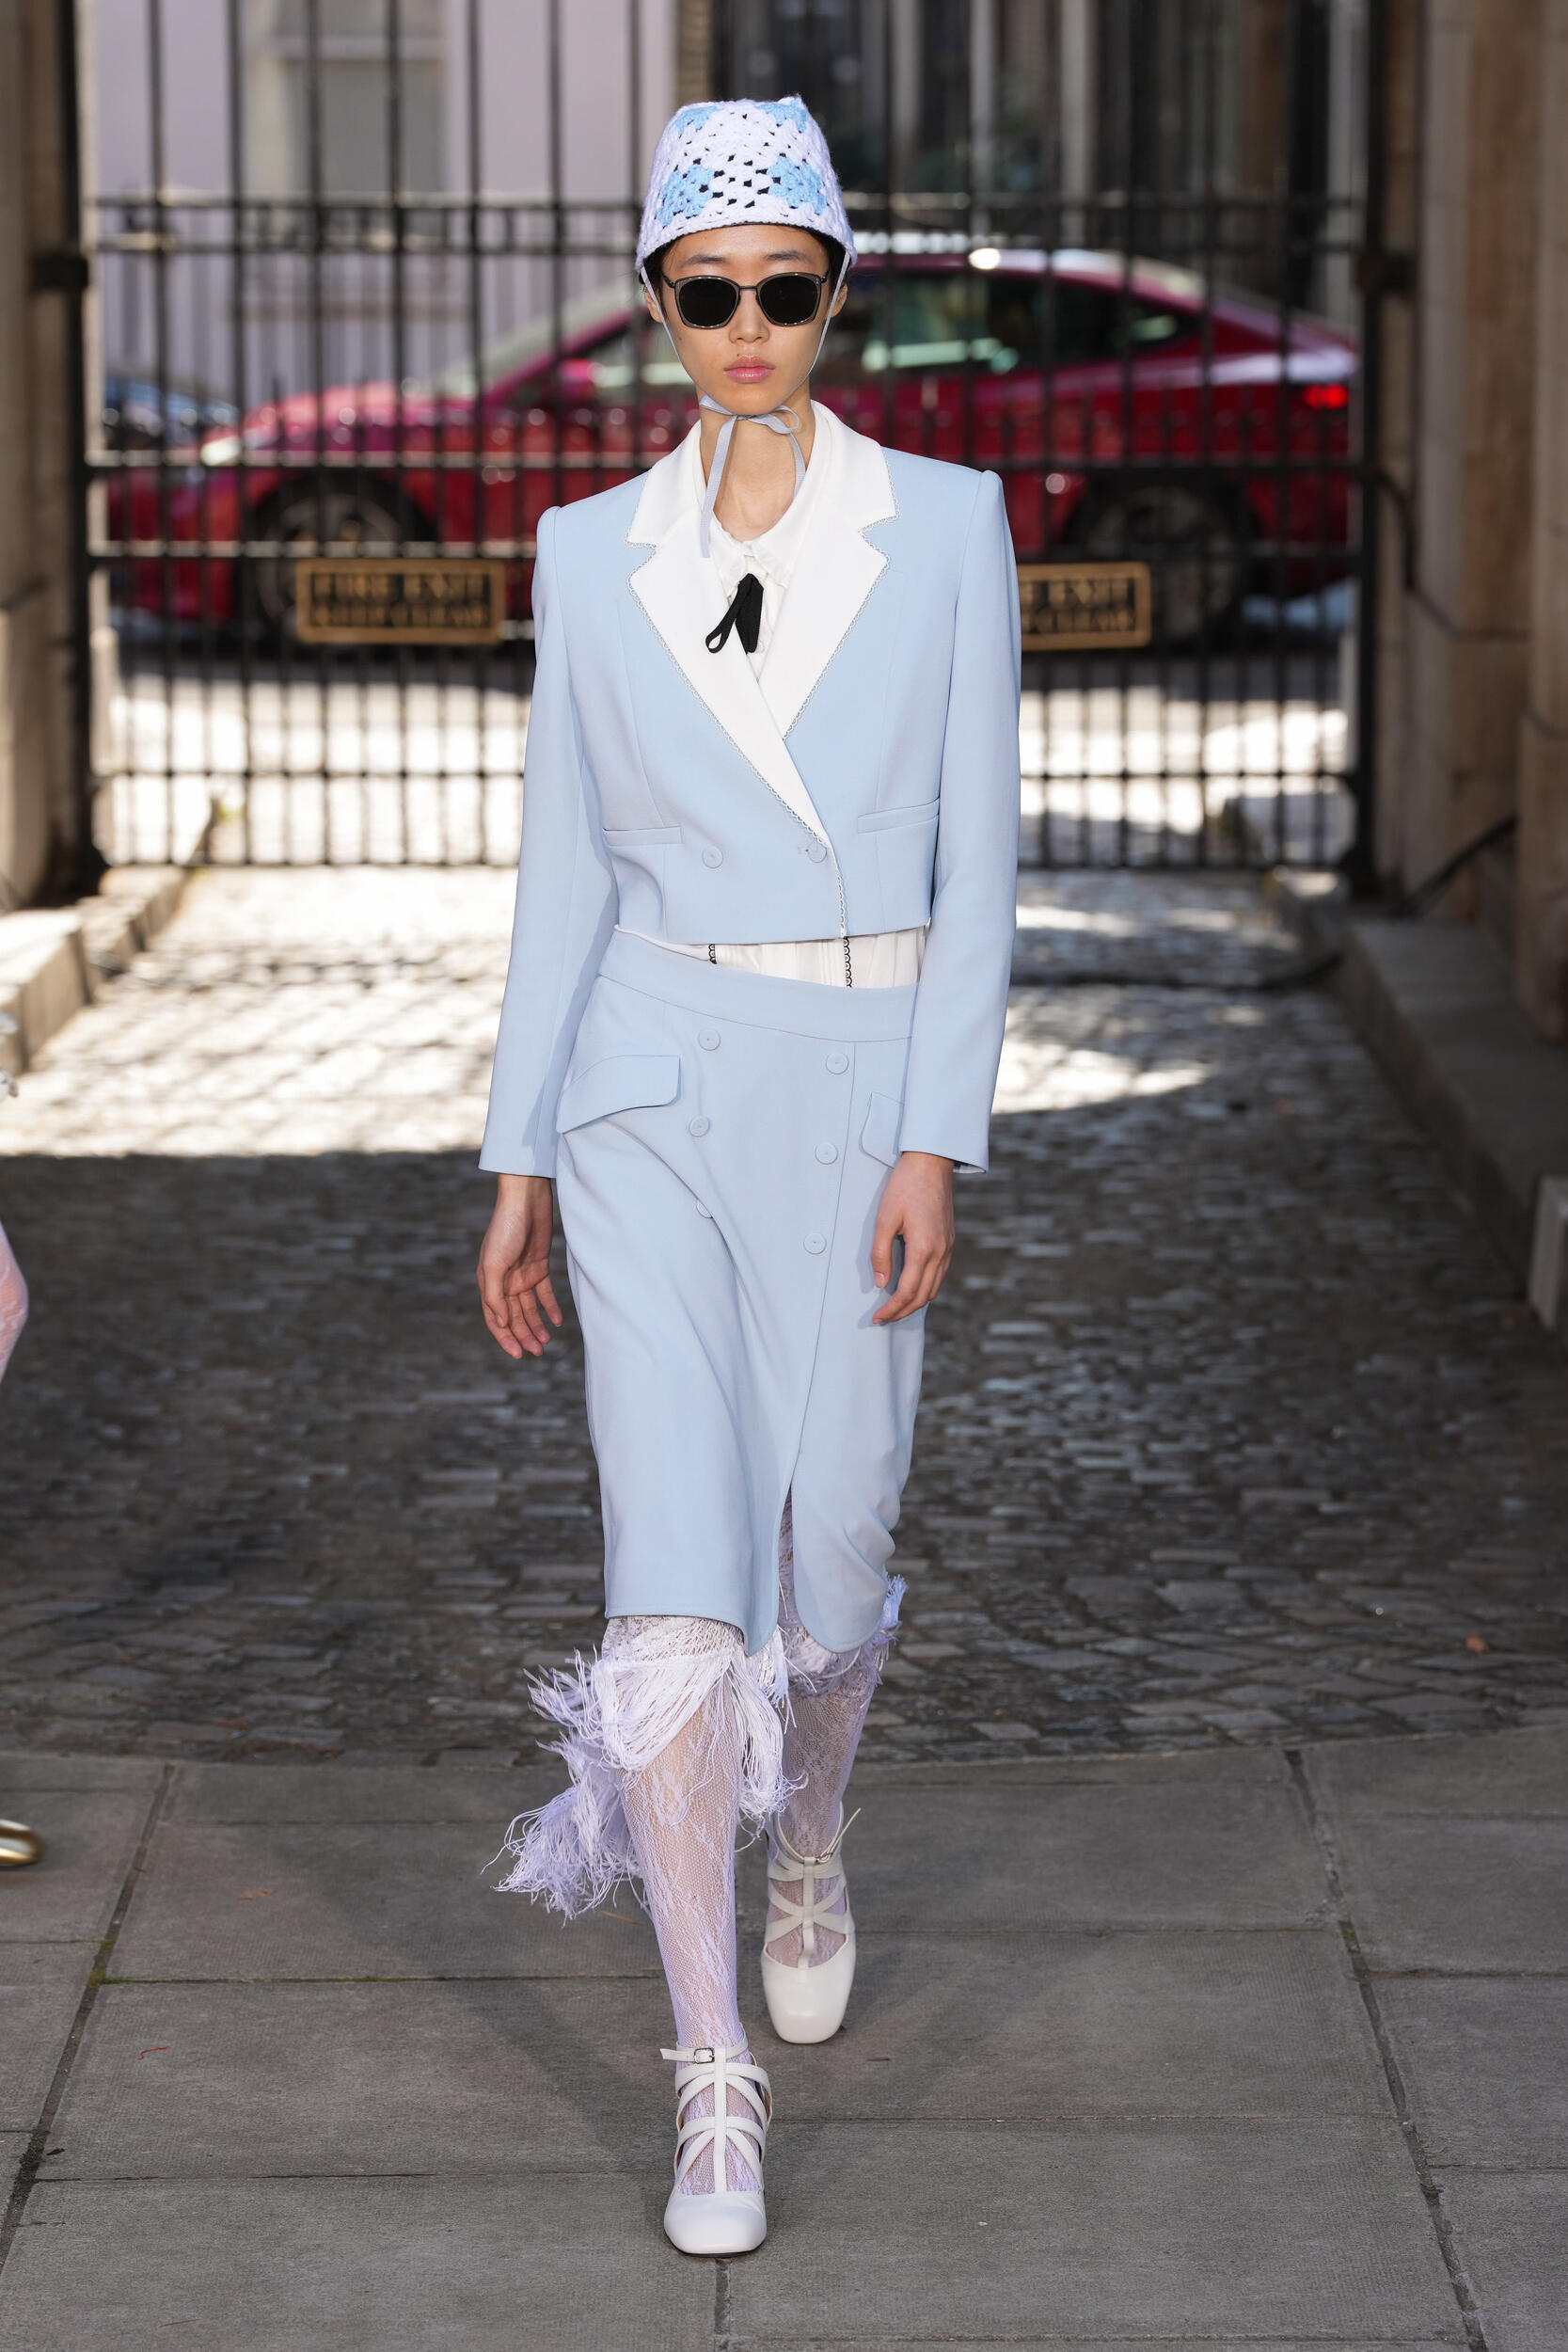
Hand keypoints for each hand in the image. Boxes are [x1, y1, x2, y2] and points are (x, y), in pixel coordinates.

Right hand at [477, 1174, 562, 1358]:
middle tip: (538, 1351)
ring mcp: (522, 1274)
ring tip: (547, 1341)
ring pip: (530, 1308)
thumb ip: (495, 1295)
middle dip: (524, 1335)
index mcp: (488, 1282)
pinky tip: (558, 1320)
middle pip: (514, 1316)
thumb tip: (501, 1323)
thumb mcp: (494, 1264)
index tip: (517, 1354)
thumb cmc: (505, 1229)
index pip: (495, 1318)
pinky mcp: (539, 1266)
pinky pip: (545, 1293)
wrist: (526, 1200)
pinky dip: (550, 1307)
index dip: (505, 1337)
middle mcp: (504, 1281)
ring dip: (537, 1325)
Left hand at [870, 1150, 954, 1324]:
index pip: (907, 1291)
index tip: (877, 1317)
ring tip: (895, 1307)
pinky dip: (925, 1287)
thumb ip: (881, 1253)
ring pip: (934, 1287)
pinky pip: (939, 1274)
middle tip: (884, 1319)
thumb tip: (880, 1281)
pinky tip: (912, 1287)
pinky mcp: (949, 1241)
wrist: (931, 1163)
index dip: (891, 1309)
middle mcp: (940, 1252)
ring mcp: (948, 1247)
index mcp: (924, 1248)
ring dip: (915, 1302)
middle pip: (923, 1296)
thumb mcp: (884, 1218)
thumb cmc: (905, 1186)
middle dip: (902, 1312)